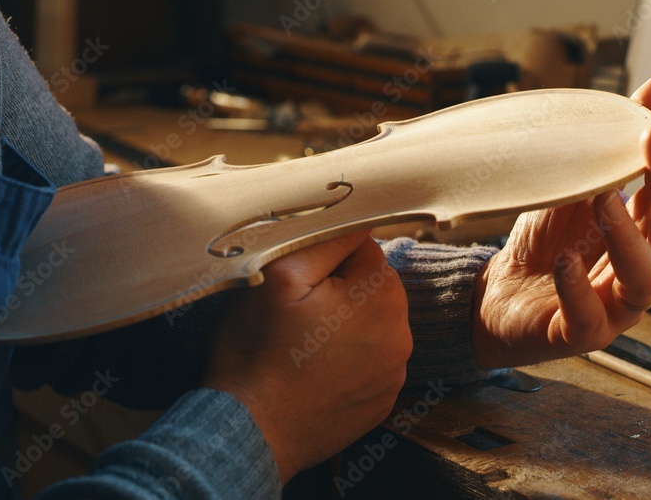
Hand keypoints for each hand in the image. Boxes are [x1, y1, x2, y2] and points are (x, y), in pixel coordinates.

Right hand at [205, 231, 411, 482]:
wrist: (248, 432)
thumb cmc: (257, 350)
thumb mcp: (282, 274)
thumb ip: (327, 238)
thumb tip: (358, 218)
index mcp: (383, 295)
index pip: (362, 249)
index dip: (322, 261)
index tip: (295, 286)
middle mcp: (402, 334)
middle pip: (369, 288)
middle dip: (337, 292)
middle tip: (293, 318)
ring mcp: (394, 373)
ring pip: (369, 326)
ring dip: (342, 327)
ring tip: (299, 348)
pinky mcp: (381, 402)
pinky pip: (367, 364)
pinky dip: (345, 363)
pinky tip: (311, 374)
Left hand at [471, 62, 650, 368]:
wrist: (498, 297)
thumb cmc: (547, 242)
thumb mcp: (576, 187)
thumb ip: (610, 150)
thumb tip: (648, 89)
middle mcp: (647, 264)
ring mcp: (618, 304)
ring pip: (645, 277)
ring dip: (627, 235)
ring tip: (601, 198)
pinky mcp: (582, 333)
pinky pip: (589, 316)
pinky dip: (577, 286)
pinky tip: (564, 260)